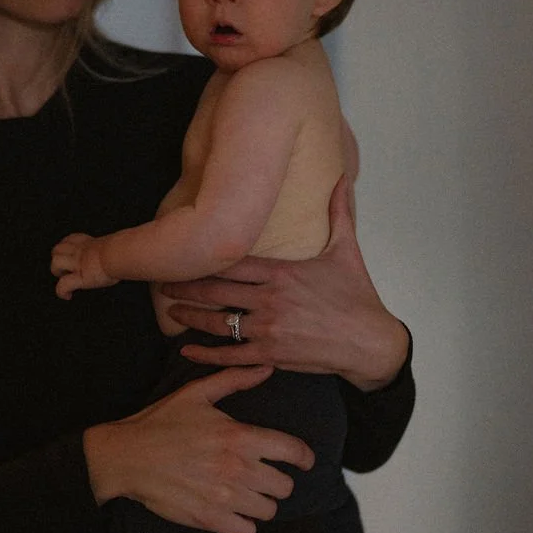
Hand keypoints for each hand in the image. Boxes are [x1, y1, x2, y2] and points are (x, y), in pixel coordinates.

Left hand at [51, 232, 118, 299]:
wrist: (119, 254)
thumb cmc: (123, 250)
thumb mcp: (117, 246)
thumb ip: (114, 248)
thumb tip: (126, 247)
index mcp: (90, 244)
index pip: (72, 239)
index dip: (68, 246)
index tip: (72, 252)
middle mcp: (80, 252)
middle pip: (57, 248)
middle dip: (57, 257)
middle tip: (65, 267)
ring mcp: (78, 264)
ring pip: (55, 262)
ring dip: (57, 271)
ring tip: (64, 278)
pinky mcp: (79, 277)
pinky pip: (62, 285)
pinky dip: (62, 292)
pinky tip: (67, 296)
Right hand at [83, 364, 313, 532]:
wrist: (126, 456)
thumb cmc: (161, 422)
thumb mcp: (196, 393)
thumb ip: (235, 380)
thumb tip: (267, 368)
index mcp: (238, 436)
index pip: (292, 451)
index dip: (304, 457)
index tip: (304, 461)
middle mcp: (237, 468)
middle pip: (285, 487)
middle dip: (278, 481)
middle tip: (264, 476)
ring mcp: (224, 497)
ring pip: (268, 510)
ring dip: (260, 502)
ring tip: (246, 493)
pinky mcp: (209, 519)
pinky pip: (247, 531)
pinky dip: (244, 523)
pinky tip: (232, 510)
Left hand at [162, 176, 408, 390]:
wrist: (371, 343)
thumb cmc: (358, 296)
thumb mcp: (347, 249)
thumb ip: (337, 213)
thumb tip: (340, 178)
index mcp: (281, 272)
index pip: (231, 262)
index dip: (202, 258)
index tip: (182, 255)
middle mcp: (269, 298)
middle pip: (215, 290)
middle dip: (185, 287)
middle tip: (161, 284)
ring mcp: (268, 328)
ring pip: (217, 321)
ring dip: (189, 316)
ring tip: (170, 311)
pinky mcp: (271, 354)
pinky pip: (230, 354)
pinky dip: (206, 354)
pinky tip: (187, 351)